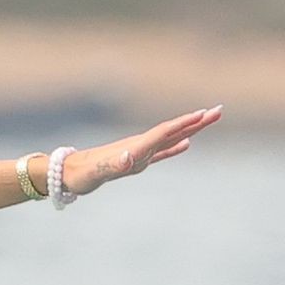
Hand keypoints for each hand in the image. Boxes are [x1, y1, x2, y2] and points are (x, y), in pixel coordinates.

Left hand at [65, 104, 221, 196]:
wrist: (65, 174)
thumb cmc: (79, 175)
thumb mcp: (95, 172)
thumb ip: (111, 165)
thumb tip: (128, 158)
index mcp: (134, 148)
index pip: (163, 132)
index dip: (183, 123)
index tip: (204, 114)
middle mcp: (138, 147)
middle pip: (172, 131)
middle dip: (195, 122)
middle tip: (219, 110)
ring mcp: (138, 153)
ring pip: (170, 138)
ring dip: (190, 129)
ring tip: (209, 119)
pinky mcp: (134, 161)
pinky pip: (160, 152)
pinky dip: (175, 147)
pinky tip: (187, 144)